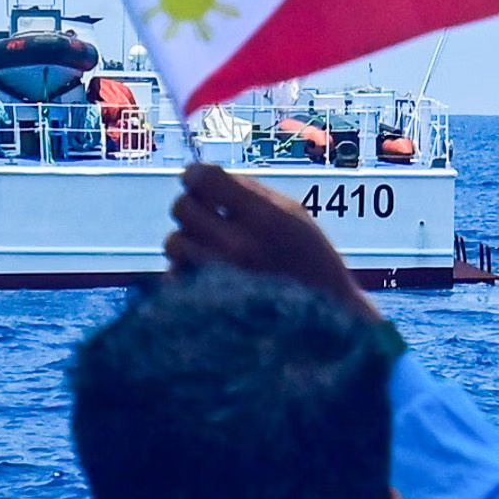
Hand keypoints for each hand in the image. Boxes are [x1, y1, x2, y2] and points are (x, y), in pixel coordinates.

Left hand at [164, 161, 369, 315]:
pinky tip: (209, 273)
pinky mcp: (207, 307)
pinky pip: (174, 277)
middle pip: (181, 207)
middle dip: (191, 206)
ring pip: (173, 243)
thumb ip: (251, 193)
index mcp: (266, 219)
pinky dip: (186, 272)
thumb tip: (202, 175)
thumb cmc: (311, 262)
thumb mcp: (295, 217)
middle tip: (207, 215)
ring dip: (188, 241)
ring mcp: (221, 281)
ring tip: (210, 248)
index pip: (205, 178)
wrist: (325, 324)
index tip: (198, 180)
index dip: (195, 174)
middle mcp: (239, 248)